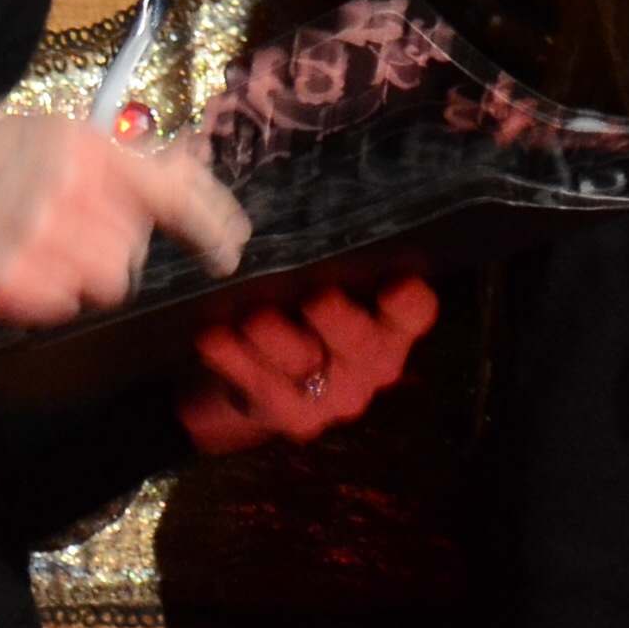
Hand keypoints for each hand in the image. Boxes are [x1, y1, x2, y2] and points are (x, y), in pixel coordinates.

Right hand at [0, 101, 250, 329]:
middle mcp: (76, 187)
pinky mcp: (14, 279)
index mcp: (84, 142)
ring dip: (72, 279)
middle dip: (103, 252)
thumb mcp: (32, 130)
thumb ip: (100, 158)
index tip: (230, 247)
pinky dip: (35, 298)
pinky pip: (57, 307)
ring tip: (21, 249)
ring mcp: (45, 235)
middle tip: (53, 236)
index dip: (211, 222)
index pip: (175, 186)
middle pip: (130, 252)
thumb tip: (172, 169)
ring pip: (101, 284)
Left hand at [177, 271, 440, 455]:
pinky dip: (234, 360)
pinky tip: (213, 337)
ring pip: (306, 366)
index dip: (410, 301)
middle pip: (362, 344)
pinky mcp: (294, 417)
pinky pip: (262, 387)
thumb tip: (308, 210)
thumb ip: (333, 266)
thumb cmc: (308, 317)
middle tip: (317, 298)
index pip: (415, 313)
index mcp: (392, 327)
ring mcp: (336, 396)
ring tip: (251, 317)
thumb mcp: (330, 289)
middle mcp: (374, 364)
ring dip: (277, 340)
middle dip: (339, 322)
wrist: (270, 382)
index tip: (397, 283)